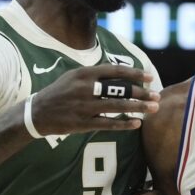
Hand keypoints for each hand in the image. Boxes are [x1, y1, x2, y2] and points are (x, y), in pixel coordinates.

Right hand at [30, 63, 159, 135]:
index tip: (149, 77)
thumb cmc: (60, 93)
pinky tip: (137, 123)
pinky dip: (123, 124)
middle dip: (141, 93)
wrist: (37, 113)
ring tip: (154, 108)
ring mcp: (84, 106)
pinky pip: (108, 124)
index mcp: (84, 74)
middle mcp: (85, 88)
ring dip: (138, 107)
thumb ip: (95, 75)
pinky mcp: (82, 123)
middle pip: (120, 89)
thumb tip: (122, 74)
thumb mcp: (74, 77)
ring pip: (117, 106)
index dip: (134, 73)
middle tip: (157, 95)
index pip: (115, 71)